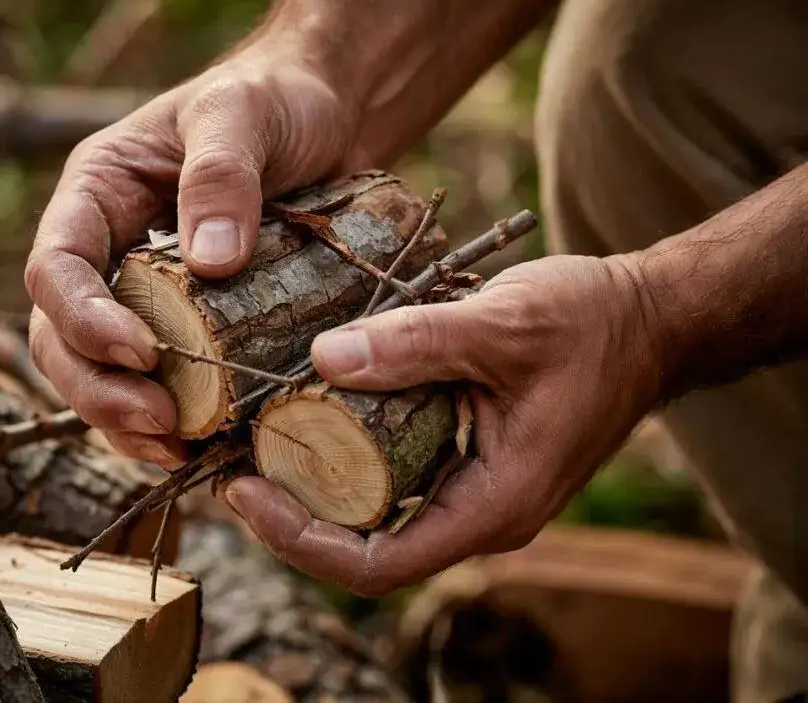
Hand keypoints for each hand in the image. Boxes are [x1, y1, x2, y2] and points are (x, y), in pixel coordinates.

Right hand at [25, 46, 363, 465]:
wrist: (325, 119)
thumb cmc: (275, 101)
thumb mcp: (244, 113)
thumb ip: (221, 174)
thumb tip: (210, 265)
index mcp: (98, 194)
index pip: (55, 268)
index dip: (82, 320)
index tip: (142, 353)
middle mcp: (110, 251)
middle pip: (61, 338)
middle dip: (100, 390)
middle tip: (162, 424)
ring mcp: (146, 295)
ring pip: (101, 375)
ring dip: (126, 424)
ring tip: (181, 451)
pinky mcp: (192, 326)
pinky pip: (160, 385)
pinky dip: (173, 426)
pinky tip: (205, 450)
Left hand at [223, 254, 665, 595]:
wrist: (648, 318)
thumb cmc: (593, 324)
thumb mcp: (504, 324)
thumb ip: (418, 342)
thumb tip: (324, 359)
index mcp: (496, 504)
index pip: (379, 563)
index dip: (301, 542)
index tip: (243, 492)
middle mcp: (482, 511)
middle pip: (367, 543)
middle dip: (294, 514)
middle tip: (232, 463)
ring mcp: (476, 486)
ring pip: (379, 509)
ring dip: (316, 484)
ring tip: (256, 441)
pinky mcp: (469, 455)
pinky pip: (397, 472)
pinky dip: (350, 451)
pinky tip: (314, 410)